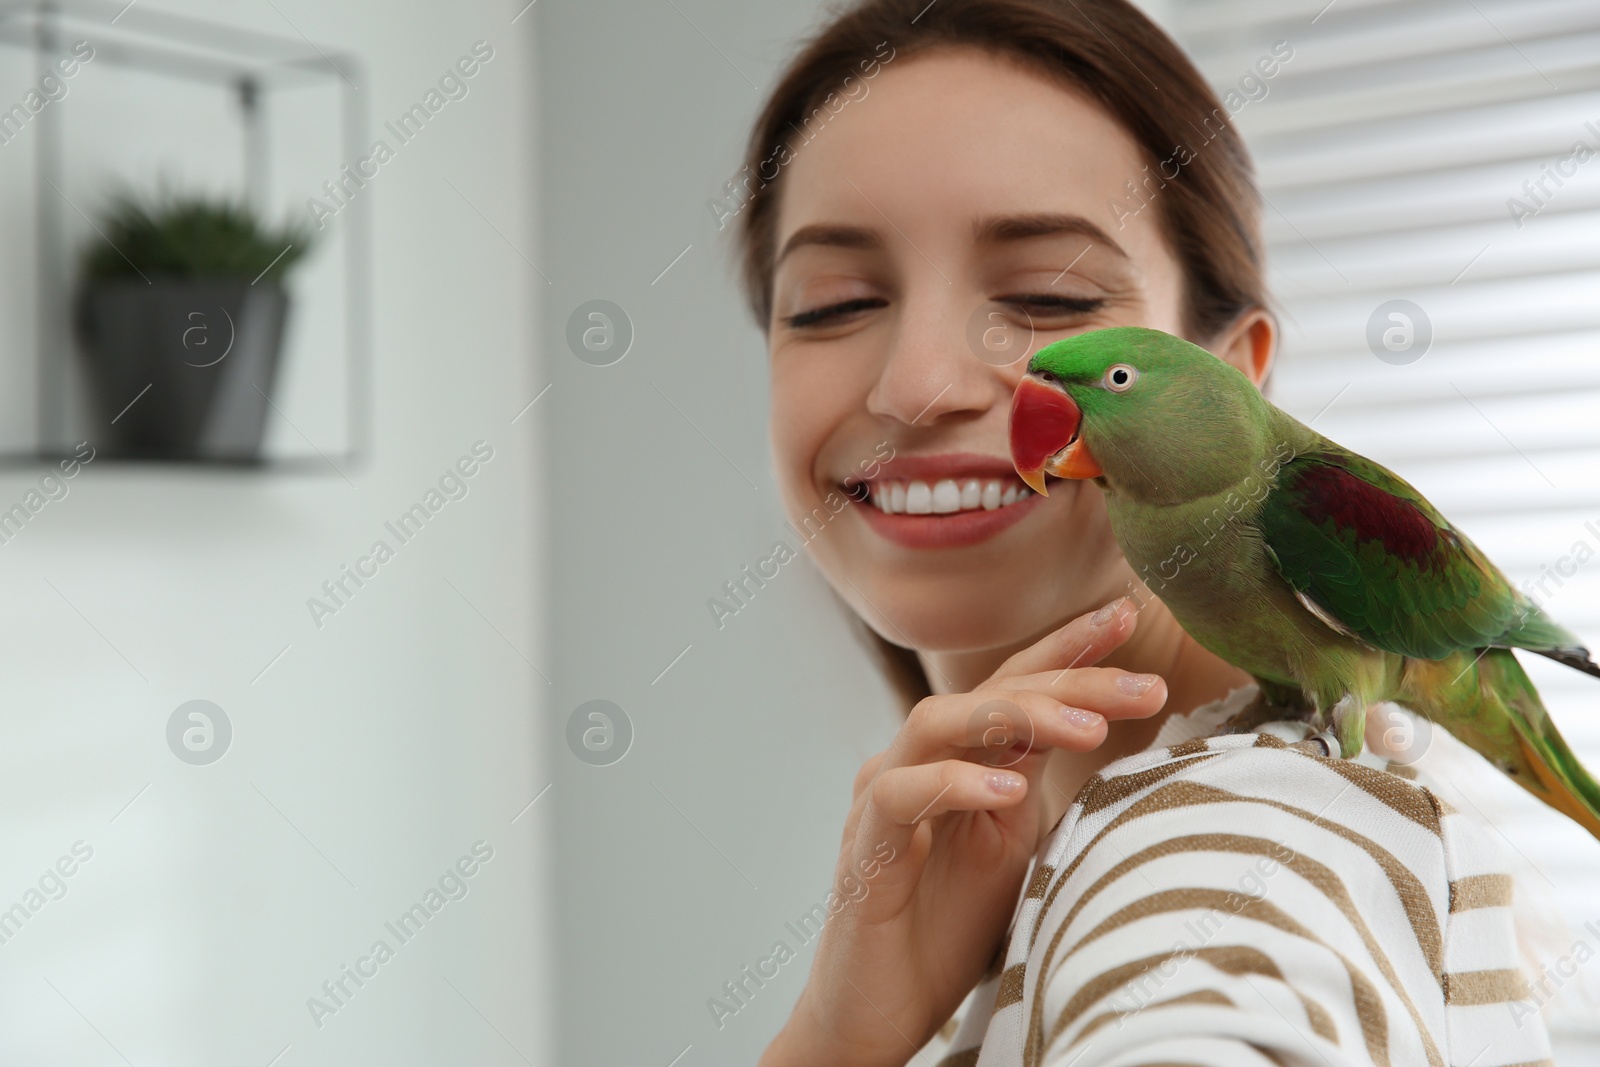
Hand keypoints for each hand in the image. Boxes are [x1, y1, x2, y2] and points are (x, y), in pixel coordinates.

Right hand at [759, 597, 1165, 1066]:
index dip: (1068, 648)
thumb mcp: (1014, 849)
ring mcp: (884, 795)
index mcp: (958, 758)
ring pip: (940, 723)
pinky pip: (903, 794)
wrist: (879, 1008)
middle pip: (989, 692)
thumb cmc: (944, 928)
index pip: (1015, 685)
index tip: (1126, 614)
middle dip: (1069, 679)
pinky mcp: (864, 844)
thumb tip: (1099, 739)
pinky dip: (955, 785)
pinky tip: (1007, 791)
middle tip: (1142, 683)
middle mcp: (917, 760)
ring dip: (1017, 718)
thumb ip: (1039, 790)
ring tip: (1088, 732)